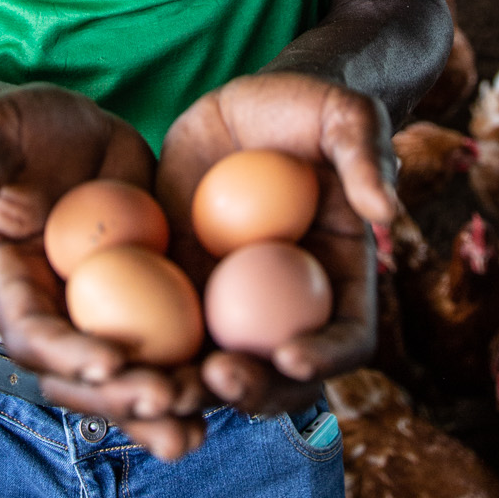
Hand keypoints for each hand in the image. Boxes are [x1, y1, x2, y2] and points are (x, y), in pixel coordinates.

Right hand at [0, 84, 207, 458]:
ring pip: (127, 380)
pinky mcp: (149, 300)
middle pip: (80, 379)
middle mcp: (56, 313)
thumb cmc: (23, 125)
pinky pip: (169, 348)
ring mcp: (105, 314)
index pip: (32, 335)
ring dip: (160, 409)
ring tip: (197, 425)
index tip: (108, 362)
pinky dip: (195, 374)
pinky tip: (230, 388)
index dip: (66, 354)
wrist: (70, 126)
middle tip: (166, 400)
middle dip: (120, 400)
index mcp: (12, 284)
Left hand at [157, 72, 396, 417]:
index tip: (291, 356)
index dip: (327, 357)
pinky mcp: (182, 284)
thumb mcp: (344, 115)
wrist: (247, 106)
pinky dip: (147, 354)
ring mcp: (233, 302)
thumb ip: (365, 153)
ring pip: (219, 367)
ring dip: (194, 389)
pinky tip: (115, 358)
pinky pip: (165, 329)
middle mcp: (290, 307)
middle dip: (254, 392)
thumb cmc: (308, 108)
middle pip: (281, 376)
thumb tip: (383, 210)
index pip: (347, 338)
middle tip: (218, 377)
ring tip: (164, 388)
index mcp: (341, 280)